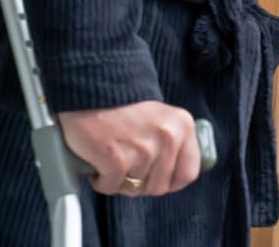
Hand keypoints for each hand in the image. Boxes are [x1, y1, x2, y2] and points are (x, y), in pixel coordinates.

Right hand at [59, 100, 200, 196]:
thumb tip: (175, 176)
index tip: (155, 176)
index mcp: (183, 126)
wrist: (90, 88)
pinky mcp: (117, 160)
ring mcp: (144, 150)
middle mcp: (168, 137)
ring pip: (134, 189)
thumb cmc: (122, 106)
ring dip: (119, 180)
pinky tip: (98, 160)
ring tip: (112, 157)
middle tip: (127, 165)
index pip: (188, 173)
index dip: (169, 180)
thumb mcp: (161, 118)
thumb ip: (172, 143)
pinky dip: (101, 180)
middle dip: (140, 183)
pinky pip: (110, 188)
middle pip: (159, 187)